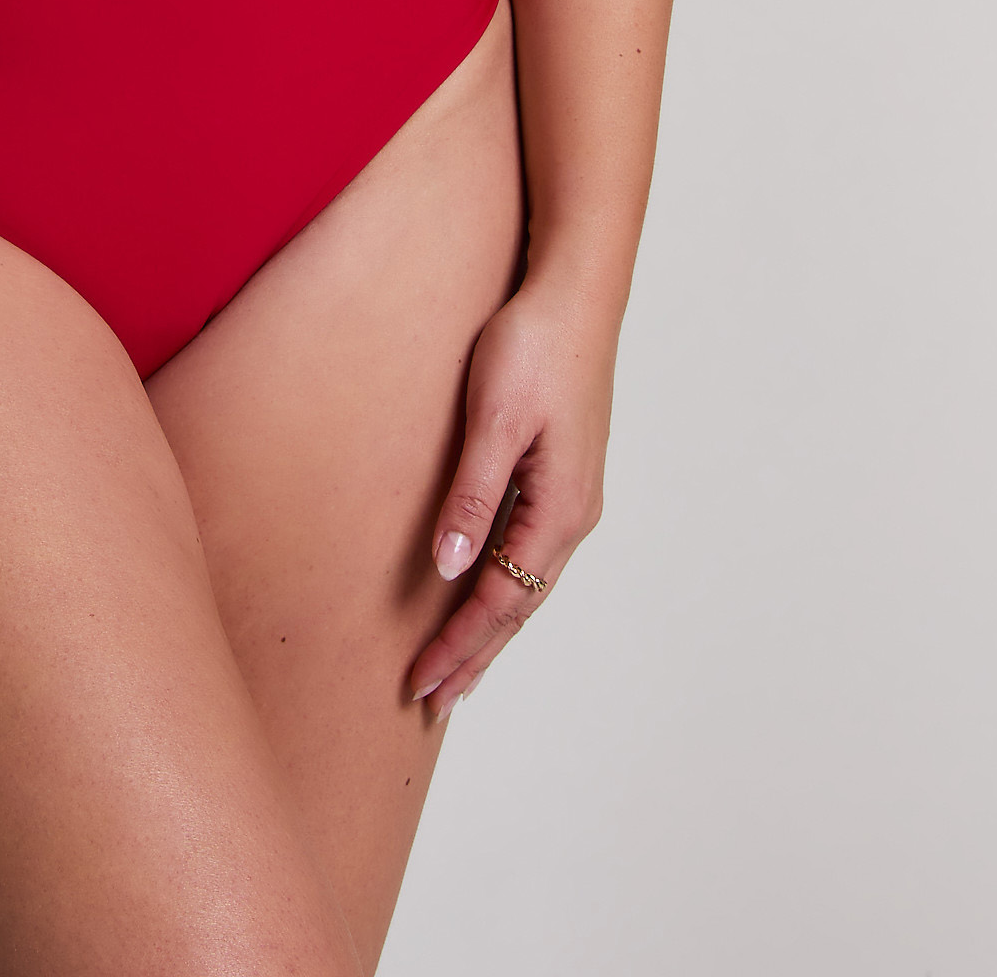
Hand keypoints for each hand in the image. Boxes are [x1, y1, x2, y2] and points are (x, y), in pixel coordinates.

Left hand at [408, 270, 616, 718]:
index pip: (501, 601)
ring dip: (490, 629)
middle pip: (518, 606)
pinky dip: (502, 587)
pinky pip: (528, 552)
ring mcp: (571, 496)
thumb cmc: (533, 346)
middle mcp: (573, 514)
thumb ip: (473, 495)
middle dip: (475, 656)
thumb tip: (451, 569)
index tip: (421, 686)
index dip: (459, 647)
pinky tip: (483, 592)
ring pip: (525, 583)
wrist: (575, 292)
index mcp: (559, 509)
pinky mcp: (560, 474)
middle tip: (433, 704)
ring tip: (456, 669)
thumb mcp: (494, 419)